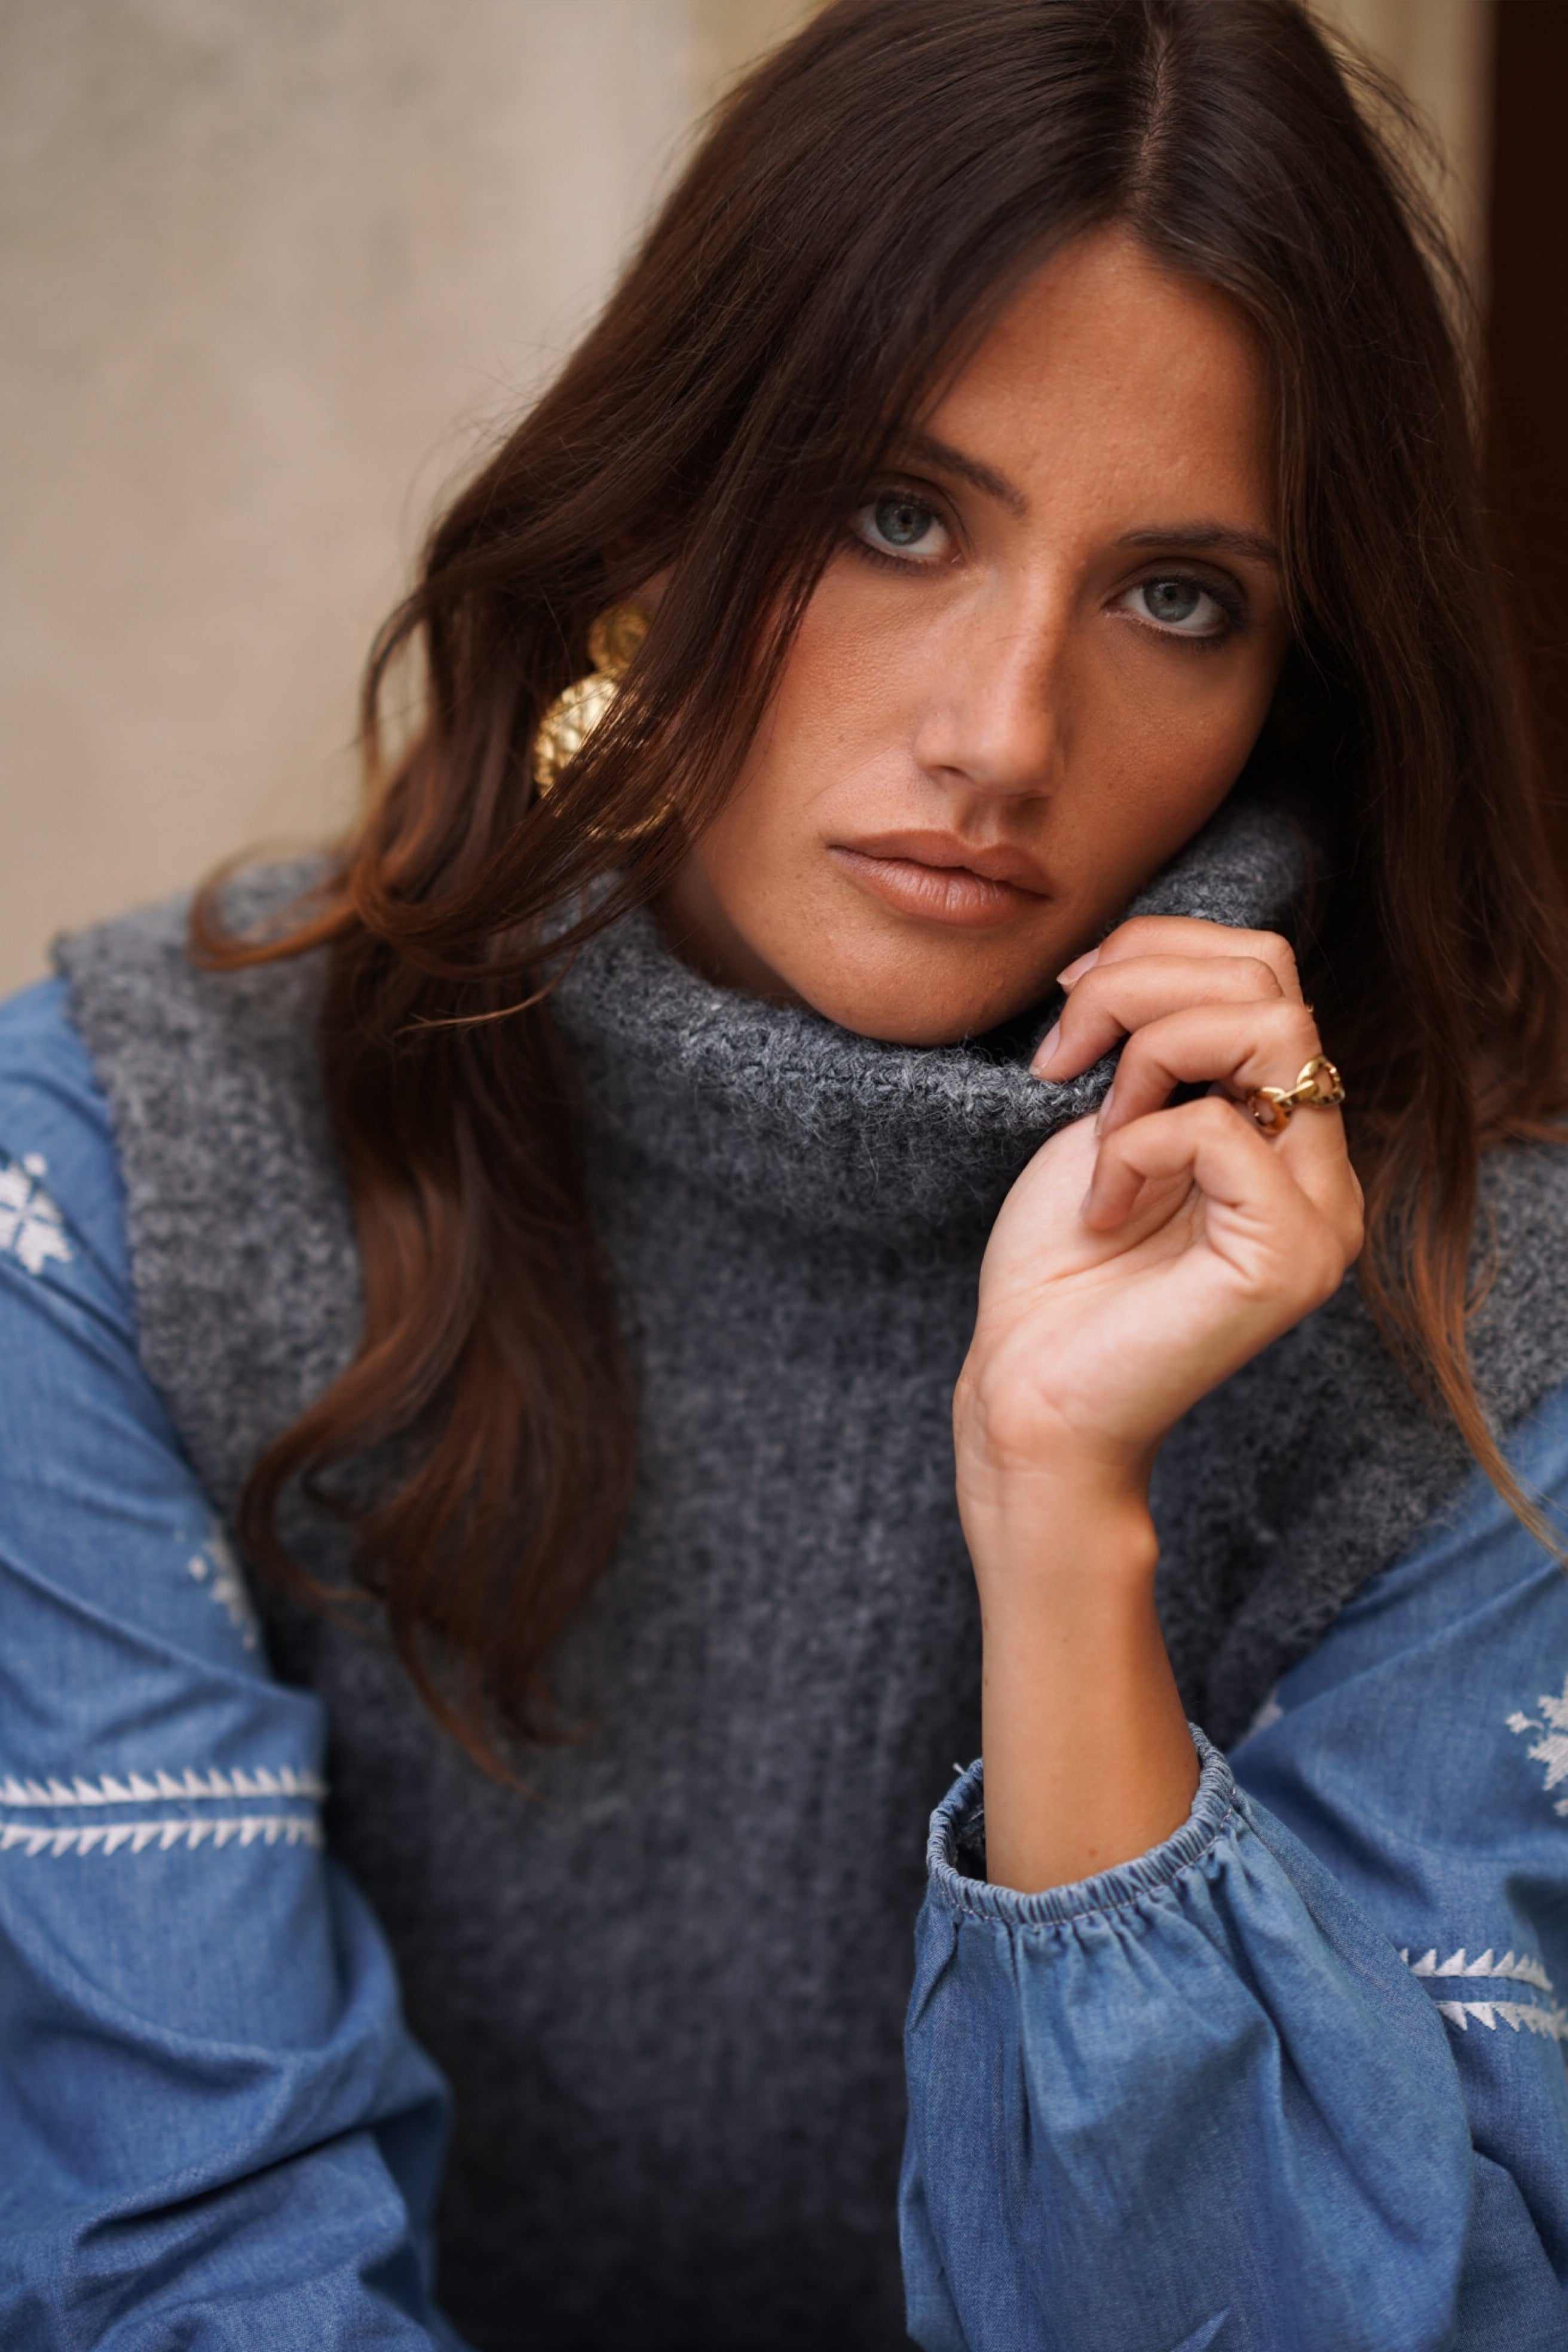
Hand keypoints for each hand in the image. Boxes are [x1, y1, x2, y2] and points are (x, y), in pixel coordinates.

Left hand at [958, 914, 1362, 1518]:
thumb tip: (1154, 958)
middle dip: (1143, 985)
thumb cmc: (1056, 1274)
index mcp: (1283, 1132)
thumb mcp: (1106, 1123)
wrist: (1029, 1398)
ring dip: (1147, 1052)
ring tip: (1098, 1133)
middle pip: (1273, 981)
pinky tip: (1103, 1206)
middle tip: (1064, 1057)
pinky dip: (1135, 1144)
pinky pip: (1220, 1126)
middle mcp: (1323, 1169)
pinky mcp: (1291, 1255)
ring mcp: (1321, 1215)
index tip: (1070, 1007)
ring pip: (1273, 1027)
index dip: (1157, 953)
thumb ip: (1159, 1047)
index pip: (1264, 973)